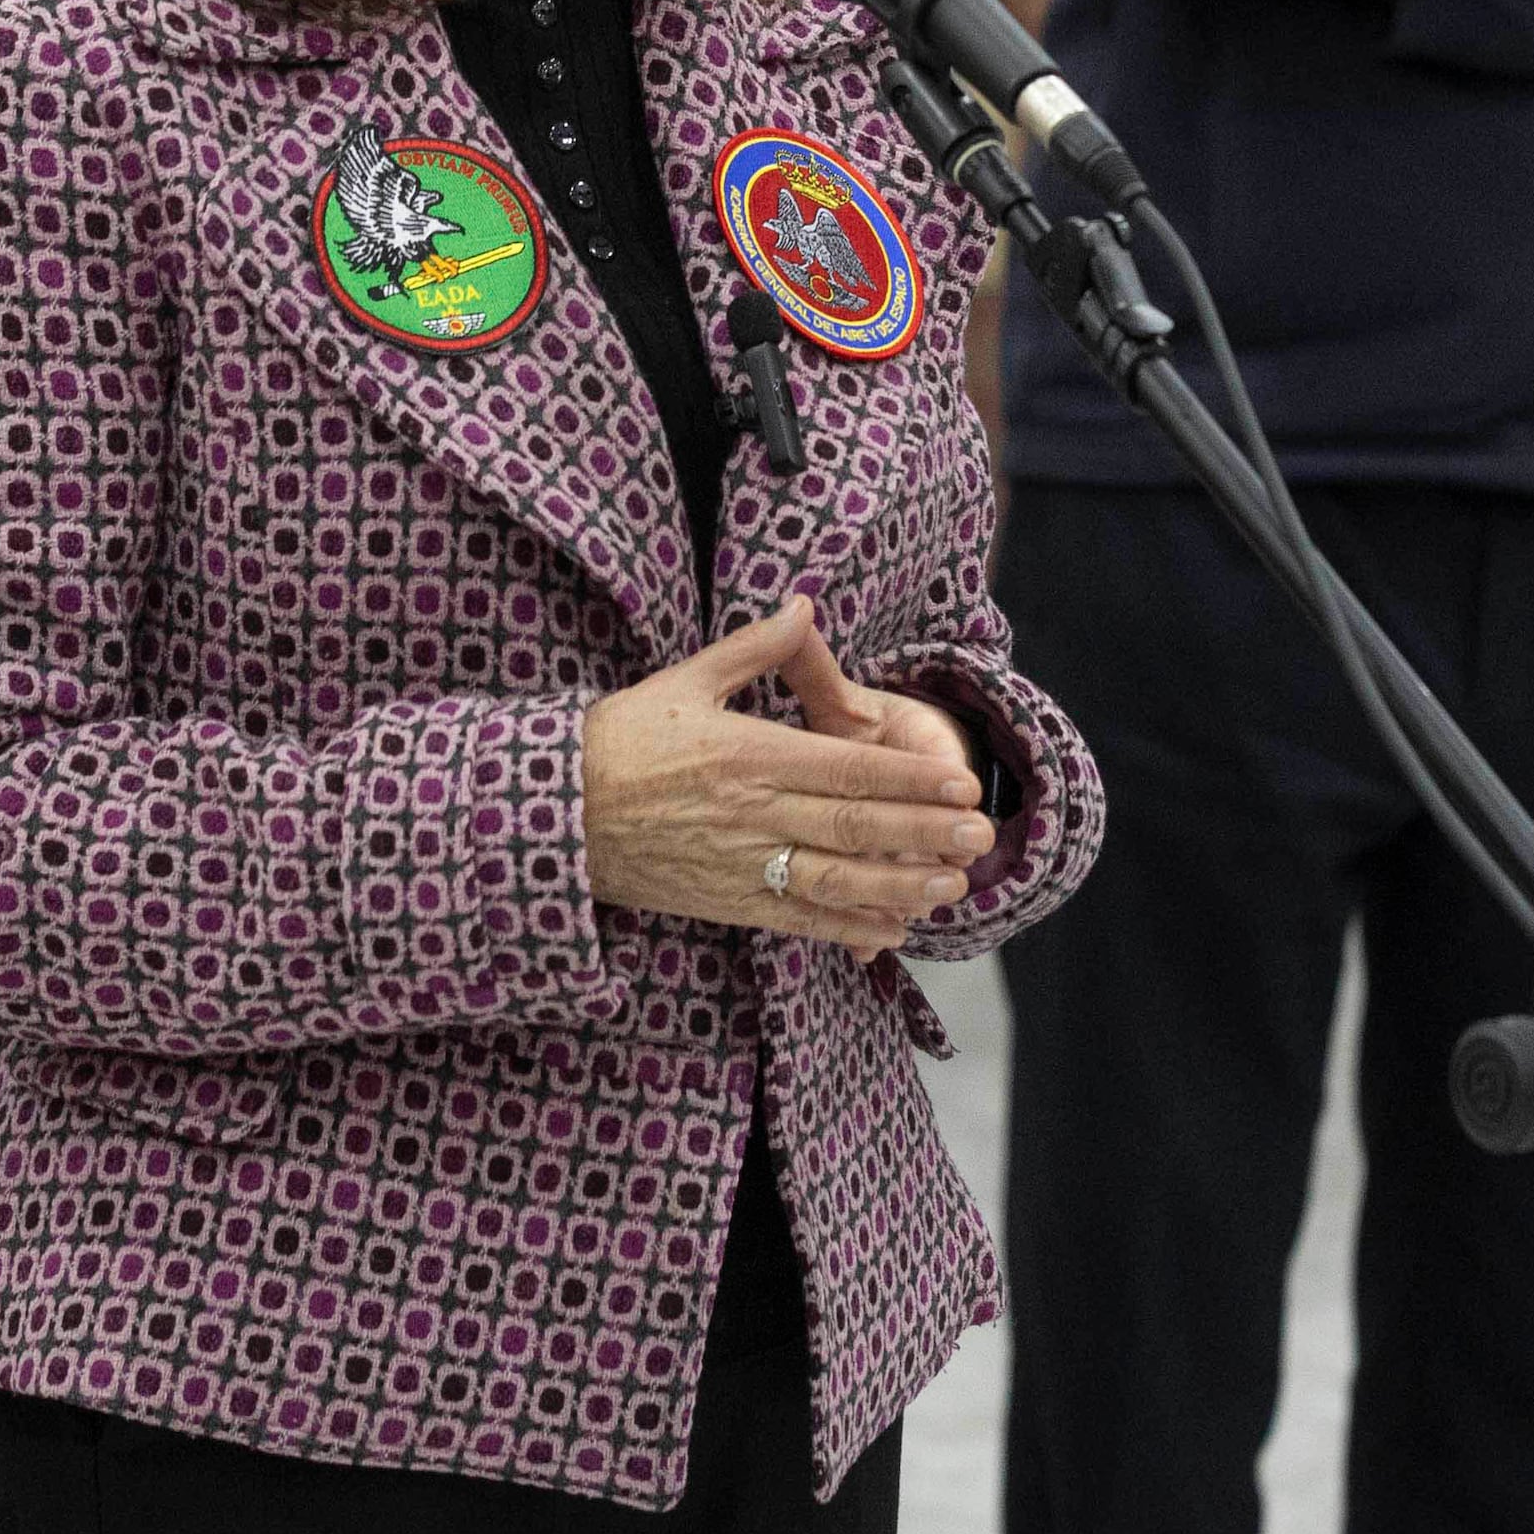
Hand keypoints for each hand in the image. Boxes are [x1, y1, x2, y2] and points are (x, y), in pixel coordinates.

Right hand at [582, 597, 995, 953]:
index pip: (848, 769)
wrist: (554, 813)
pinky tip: (892, 930)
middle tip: (980, 834)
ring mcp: (739, 863)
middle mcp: (751, 812)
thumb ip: (756, 647)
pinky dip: (846, 927)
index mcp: (749, 754)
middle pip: (854, 826)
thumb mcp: (686, 679)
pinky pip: (796, 919)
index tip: (961, 780)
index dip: (910, 778)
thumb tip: (805, 603)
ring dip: (899, 886)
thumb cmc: (621, 739)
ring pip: (834, 880)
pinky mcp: (725, 901)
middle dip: (924, 831)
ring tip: (953, 887)